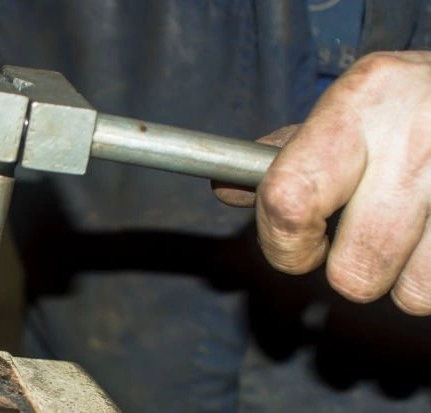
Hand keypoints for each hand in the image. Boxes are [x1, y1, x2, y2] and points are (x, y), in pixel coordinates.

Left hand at [215, 51, 430, 314]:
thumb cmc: (411, 103)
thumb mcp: (353, 108)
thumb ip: (290, 155)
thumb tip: (225, 190)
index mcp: (356, 104)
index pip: (287, 203)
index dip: (284, 246)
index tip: (299, 245)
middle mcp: (411, 137)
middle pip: (354, 272)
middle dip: (351, 271)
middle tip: (364, 237)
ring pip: (412, 293)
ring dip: (405, 277)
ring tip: (413, 230)